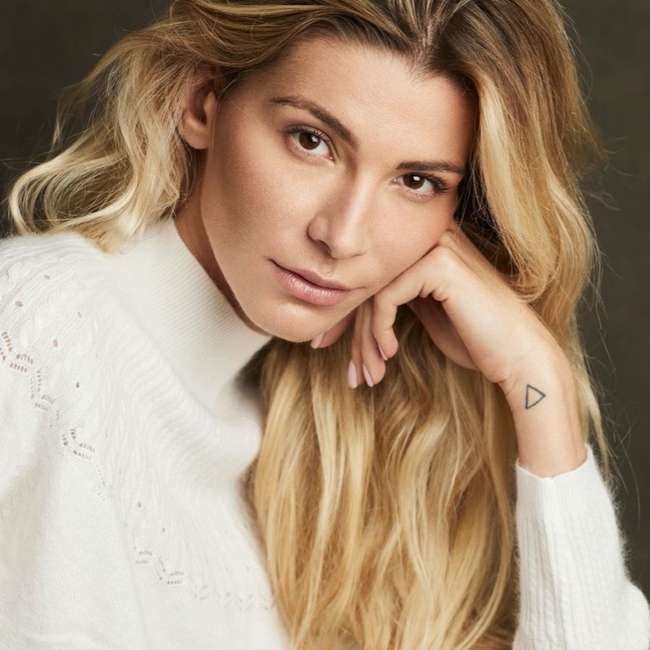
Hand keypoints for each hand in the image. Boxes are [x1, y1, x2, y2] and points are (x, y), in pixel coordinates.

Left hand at [312, 222, 587, 475]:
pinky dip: (380, 331)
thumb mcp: (425, 312)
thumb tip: (344, 306)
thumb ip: (394, 296)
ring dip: (365, 341)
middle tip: (349, 371)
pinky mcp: (438, 264)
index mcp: (424, 245)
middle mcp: (429, 237)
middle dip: (351, 332)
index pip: (370, 274)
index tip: (328, 344)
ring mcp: (436, 245)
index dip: (346, 313)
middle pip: (367, 282)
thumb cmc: (475, 339)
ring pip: (372, 292)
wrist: (519, 356)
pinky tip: (390, 353)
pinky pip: (385, 298)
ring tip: (367, 375)